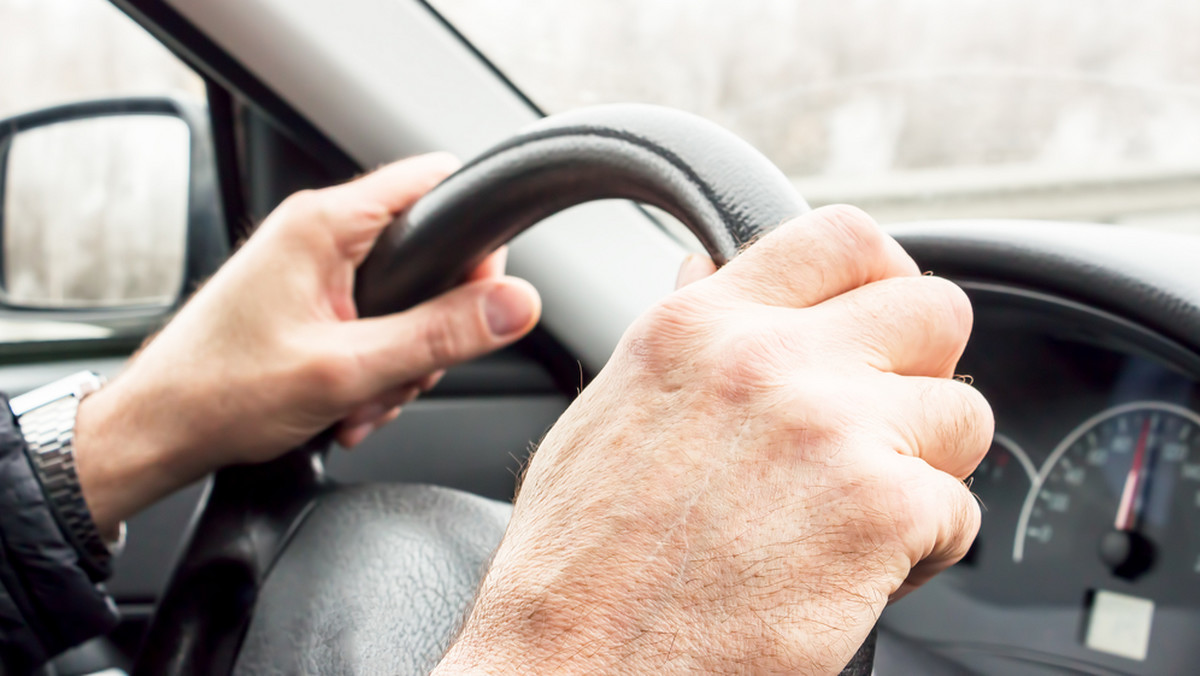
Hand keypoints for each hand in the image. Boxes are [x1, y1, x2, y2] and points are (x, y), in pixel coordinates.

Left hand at [72, 153, 541, 535]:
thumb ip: (440, 335)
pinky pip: (373, 326)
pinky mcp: (309, 303)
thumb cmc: (220, 392)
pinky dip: (374, 369)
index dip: (473, 236)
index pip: (434, 182)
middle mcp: (318, 235)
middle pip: (427, 257)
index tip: (483, 294)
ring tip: (362, 400)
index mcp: (324, 224)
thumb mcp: (348, 369)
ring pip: (404, 302)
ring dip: (400, 361)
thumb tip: (515, 305)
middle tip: (406, 373)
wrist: (160, 431)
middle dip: (433, 327)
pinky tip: (350, 404)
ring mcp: (313, 270)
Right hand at [436, 206, 991, 673]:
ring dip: (926, 465)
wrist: (577, 667)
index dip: (880, 280)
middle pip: (933, 307)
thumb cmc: (578, 563)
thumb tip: (712, 270)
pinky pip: (959, 510)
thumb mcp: (611, 410)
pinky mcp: (879, 509)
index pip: (842, 239)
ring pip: (962, 411)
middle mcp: (768, 360)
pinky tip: (859, 570)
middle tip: (884, 421)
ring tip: (861, 511)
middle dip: (921, 368)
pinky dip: (924, 548)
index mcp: (700, 326)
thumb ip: (683, 333)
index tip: (878, 323)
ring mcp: (830, 428)